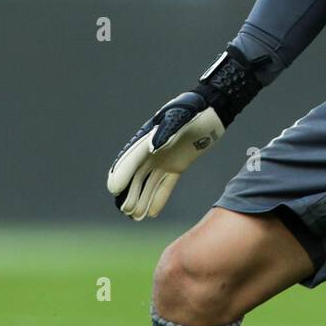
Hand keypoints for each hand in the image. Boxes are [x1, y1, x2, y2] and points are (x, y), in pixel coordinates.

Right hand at [107, 91, 224, 220]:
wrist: (212, 109)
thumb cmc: (194, 109)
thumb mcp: (180, 117)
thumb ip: (166, 132)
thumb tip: (151, 149)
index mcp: (148, 137)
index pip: (131, 159)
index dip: (121, 174)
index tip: (114, 190)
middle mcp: (152, 151)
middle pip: (136, 175)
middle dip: (129, 193)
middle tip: (126, 210)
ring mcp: (164, 159)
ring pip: (149, 183)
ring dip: (141, 199)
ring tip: (135, 217)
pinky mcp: (178, 165)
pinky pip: (165, 184)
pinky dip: (159, 197)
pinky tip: (152, 213)